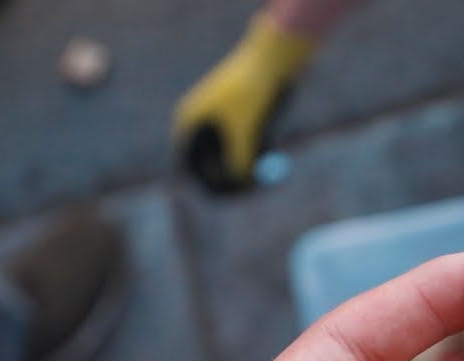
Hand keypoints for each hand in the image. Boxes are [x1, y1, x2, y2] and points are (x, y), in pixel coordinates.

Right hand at [172, 13, 314, 191]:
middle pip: (212, 168)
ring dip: (254, 163)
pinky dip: (261, 152)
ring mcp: (223, 126)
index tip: (231, 197)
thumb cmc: (255, 91)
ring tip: (269, 139)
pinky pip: (250, 151)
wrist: (273, 60)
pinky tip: (272, 129)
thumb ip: (238, 160)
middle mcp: (203, 127)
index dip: (209, 185)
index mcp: (191, 125)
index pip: (190, 168)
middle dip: (235, 180)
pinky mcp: (244, 125)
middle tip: (256, 190)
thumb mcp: (246, 130)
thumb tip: (234, 185)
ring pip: (236, 162)